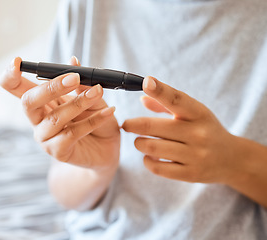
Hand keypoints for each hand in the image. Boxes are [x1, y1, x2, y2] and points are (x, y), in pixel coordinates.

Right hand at [0, 57, 119, 171]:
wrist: (107, 148)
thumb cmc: (94, 119)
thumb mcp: (91, 97)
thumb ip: (81, 84)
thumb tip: (73, 61)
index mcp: (40, 101)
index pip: (14, 87)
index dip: (10, 75)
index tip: (18, 62)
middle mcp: (37, 119)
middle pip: (28, 101)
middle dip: (51, 87)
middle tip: (75, 78)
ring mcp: (45, 137)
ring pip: (55, 118)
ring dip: (79, 102)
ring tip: (98, 92)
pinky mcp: (58, 152)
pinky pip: (73, 133)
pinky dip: (93, 120)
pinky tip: (107, 112)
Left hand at [122, 76, 241, 183]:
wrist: (233, 159)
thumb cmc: (206, 130)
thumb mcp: (193, 113)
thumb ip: (167, 103)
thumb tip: (143, 97)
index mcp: (198, 113)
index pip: (176, 99)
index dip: (159, 90)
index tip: (146, 81)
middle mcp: (197, 133)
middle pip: (152, 126)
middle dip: (132, 125)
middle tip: (126, 125)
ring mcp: (195, 155)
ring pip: (151, 147)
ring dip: (139, 143)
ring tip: (140, 141)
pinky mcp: (191, 174)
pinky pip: (158, 168)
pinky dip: (148, 161)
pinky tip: (149, 156)